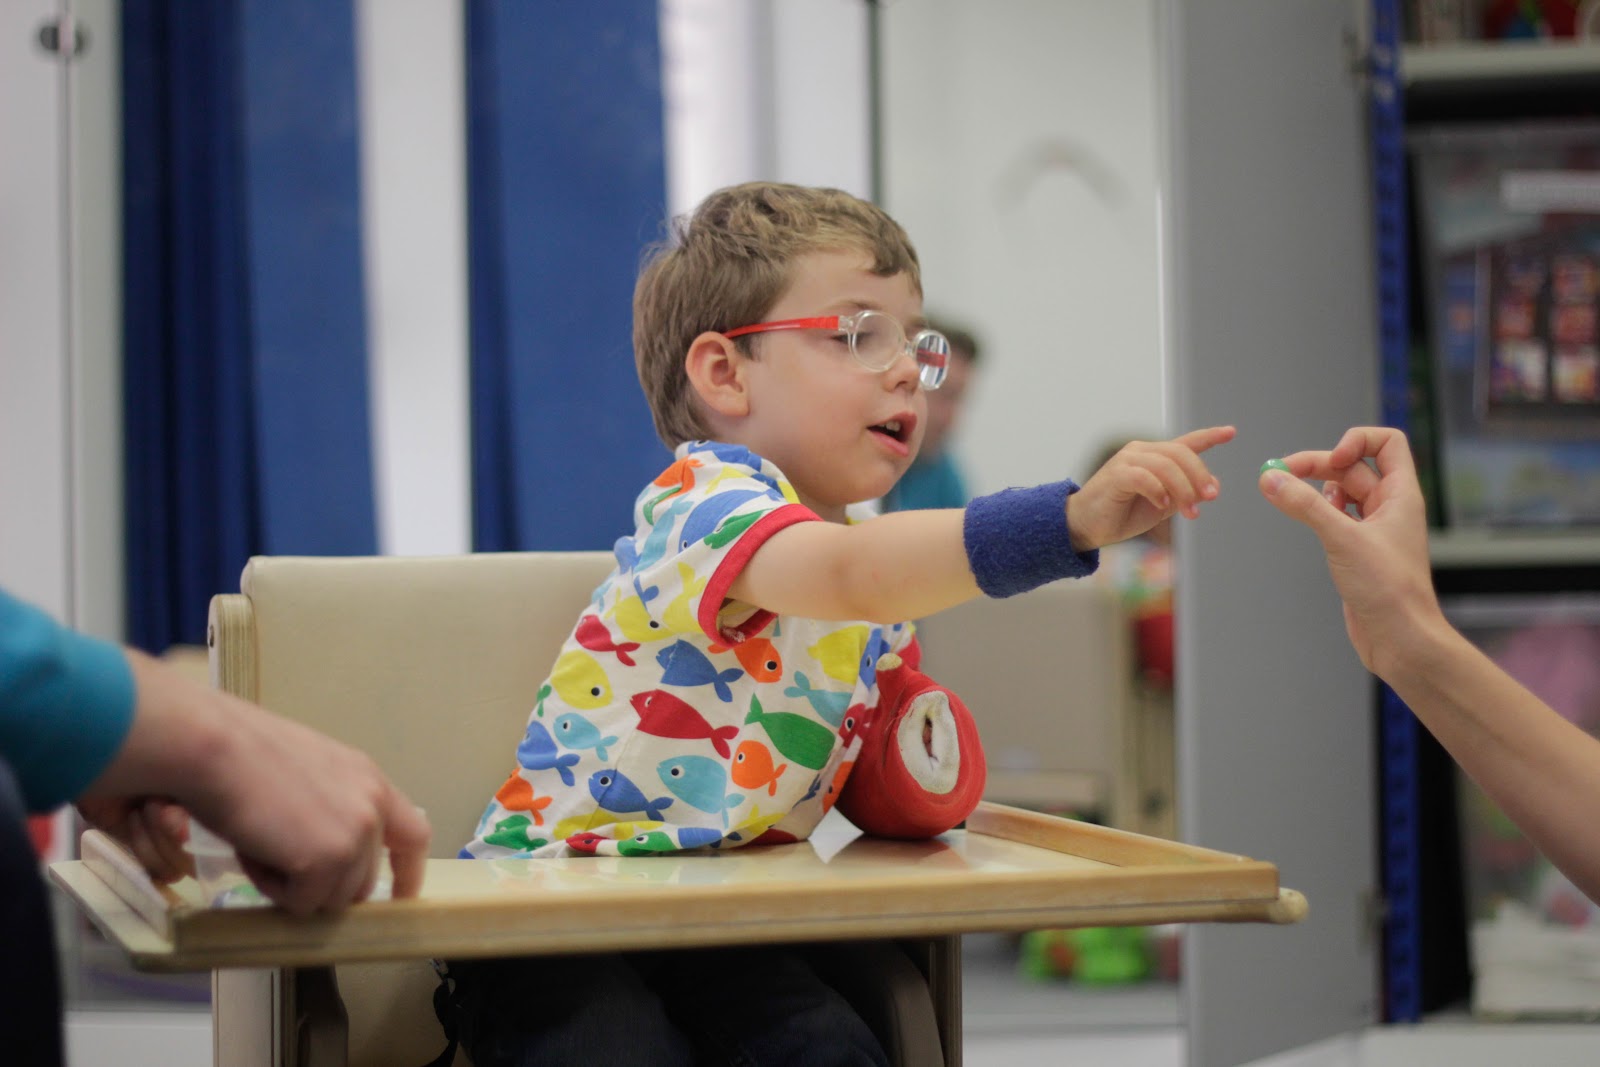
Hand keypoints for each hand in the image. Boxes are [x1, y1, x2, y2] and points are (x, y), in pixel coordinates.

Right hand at [81, 652, 432, 915]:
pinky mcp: (327, 862)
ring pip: (330, 898)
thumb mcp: (309, 775)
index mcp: (370, 780)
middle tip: (278, 854)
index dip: (407, 873)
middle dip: (323, 884)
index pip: (413, 835)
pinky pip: (299, 903)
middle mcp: (372, 807)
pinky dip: (270, 886)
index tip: (400, 899)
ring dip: (292, 884)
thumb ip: (332, 809)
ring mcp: (355, 835)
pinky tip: (253, 849)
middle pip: (362, 882)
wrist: (214, 747)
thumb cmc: (243, 754)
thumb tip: (327, 854)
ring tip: (261, 842)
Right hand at [1067, 425, 1234, 550]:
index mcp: (1155, 457)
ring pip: (1166, 465)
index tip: (1231, 432)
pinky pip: (1143, 476)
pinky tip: (1162, 505)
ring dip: (1183, 489)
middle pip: (1180, 453)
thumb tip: (1213, 486)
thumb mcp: (1163, 505)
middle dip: (1200, 475)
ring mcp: (1127, 460)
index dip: (1209, 436)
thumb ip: (1186, 494)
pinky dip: (1157, 490)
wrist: (1088, 526)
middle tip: (1211, 497)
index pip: (1186, 442)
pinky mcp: (1115, 474)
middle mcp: (1141, 451)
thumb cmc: (1123, 514)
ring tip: (1189, 513)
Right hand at [1257, 426, 1443, 673]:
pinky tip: (1304, 520)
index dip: (1355, 442)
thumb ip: (1305, 506)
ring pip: (1340, 492)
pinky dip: (1316, 513)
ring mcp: (1373, 529)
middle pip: (1352, 467)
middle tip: (1279, 473)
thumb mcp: (1343, 539)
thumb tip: (1271, 479)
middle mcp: (1389, 507)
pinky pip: (1334, 518)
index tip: (1330, 463)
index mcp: (1401, 494)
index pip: (1386, 443)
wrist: (1400, 639)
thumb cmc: (1389, 590)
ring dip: (1313, 489)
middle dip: (1317, 465)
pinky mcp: (1357, 550)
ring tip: (1287, 495)